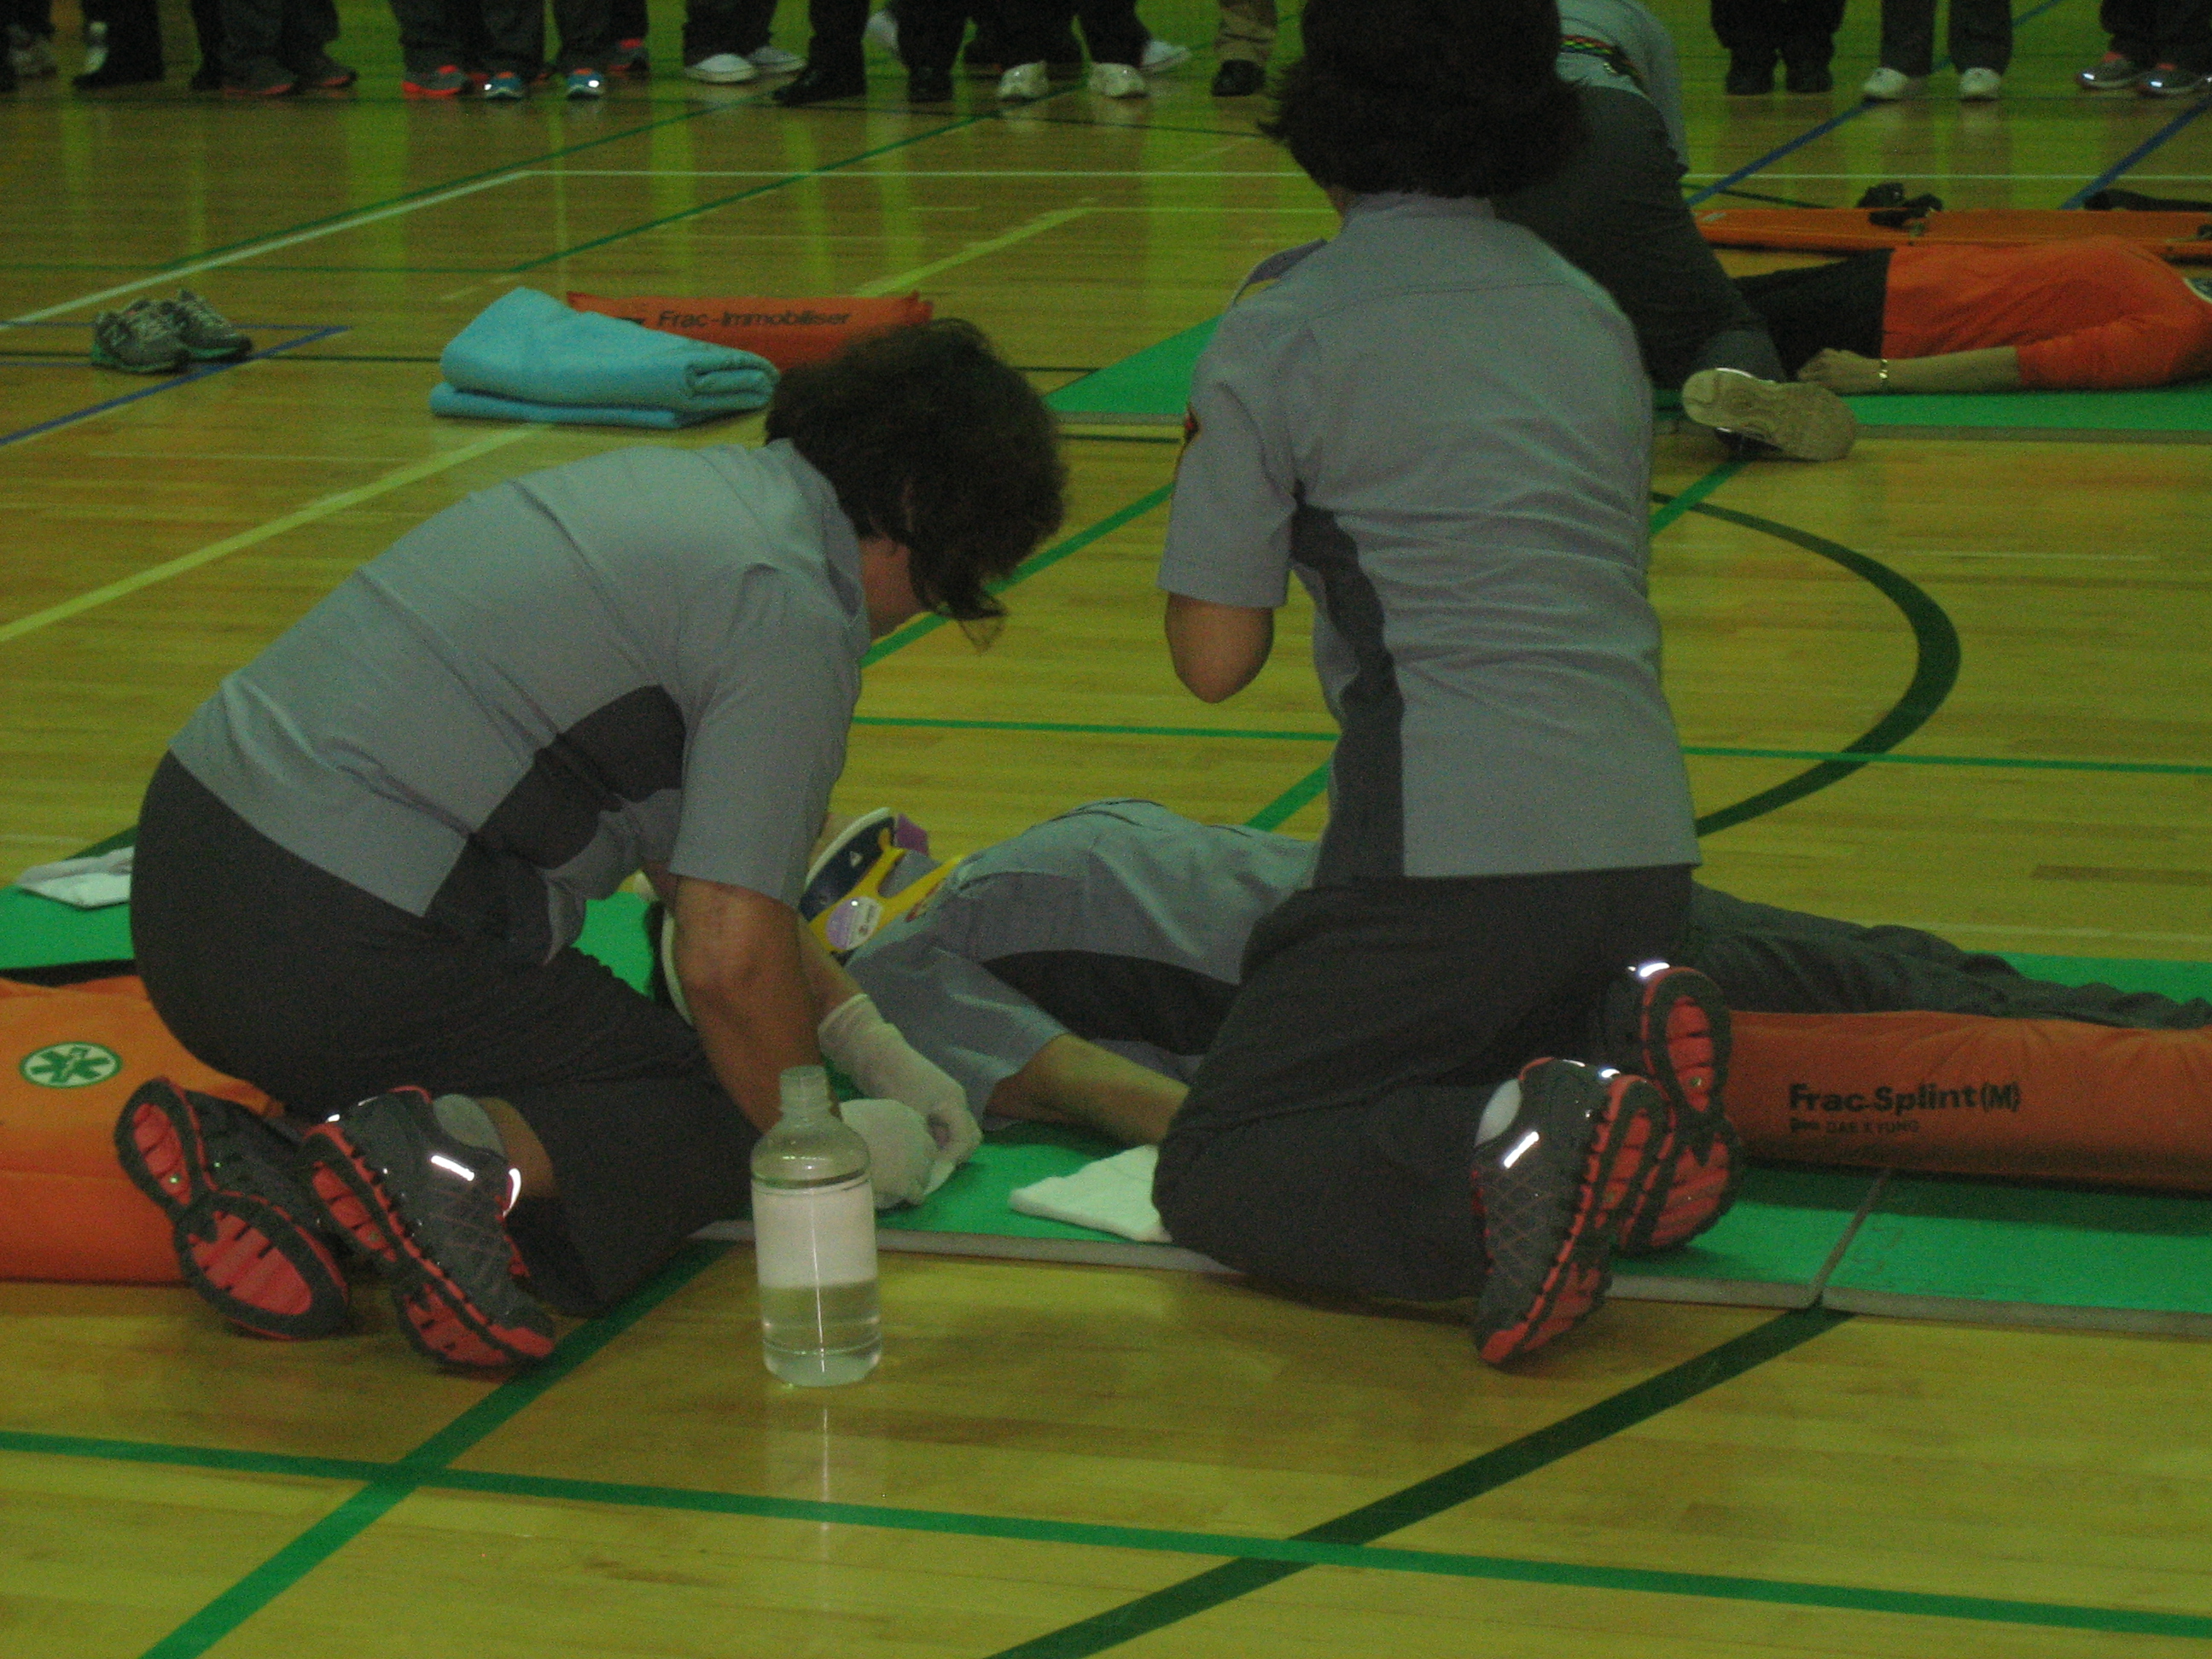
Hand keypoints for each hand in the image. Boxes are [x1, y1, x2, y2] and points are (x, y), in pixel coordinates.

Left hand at [818, 995, 983, 1166]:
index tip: (932, 1172)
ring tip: (922, 1160)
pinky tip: (916, 1146)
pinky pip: (940, 1125)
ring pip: (953, 1131)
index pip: (966, 1139)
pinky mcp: (928, 1100)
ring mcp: (942, 1099)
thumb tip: (930, 1166)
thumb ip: (926, 1141)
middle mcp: (954, 1100)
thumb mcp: (911, 1115)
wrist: (875, 1054)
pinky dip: (933, 1138)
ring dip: (943, 1146)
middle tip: (932, 1169)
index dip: (952, 1158)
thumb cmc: (894, 1082)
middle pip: (968, 1134)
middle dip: (955, 1154)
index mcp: (954, 1102)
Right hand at [836, 1097, 944, 1209]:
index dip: (913, 1137)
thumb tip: (874, 1129)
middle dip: (922, 1158)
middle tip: (910, 1166)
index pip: (920, 1126)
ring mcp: (914, 1160)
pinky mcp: (906, 1183)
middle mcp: (916, 1135)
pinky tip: (909, 1200)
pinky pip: (917, 1194)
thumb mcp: (865, 1111)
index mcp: (903, 1114)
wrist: (838, 1144)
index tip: (905, 1144)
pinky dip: (914, 1197)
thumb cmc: (843, 1123)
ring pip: (926, 1173)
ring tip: (911, 1186)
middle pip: (929, 1150)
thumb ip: (877, 1119)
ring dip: (919, 1178)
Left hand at [1798, 349, 1885, 394]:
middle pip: (1801, 374)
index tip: (1813, 383)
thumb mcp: (1844, 355)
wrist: (1873, 374)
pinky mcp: (1827, 383)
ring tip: (1814, 396)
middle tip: (1811, 392)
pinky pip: (1810, 389)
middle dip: (1805, 383)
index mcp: (1825, 353)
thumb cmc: (1861, 366)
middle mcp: (1822, 360)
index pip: (1806, 366)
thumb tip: (1817, 366)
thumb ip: (1830, 359)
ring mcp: (1824, 371)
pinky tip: (1817, 397)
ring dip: (1806, 389)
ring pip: (1803, 382)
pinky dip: (1810, 393)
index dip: (1808, 376)